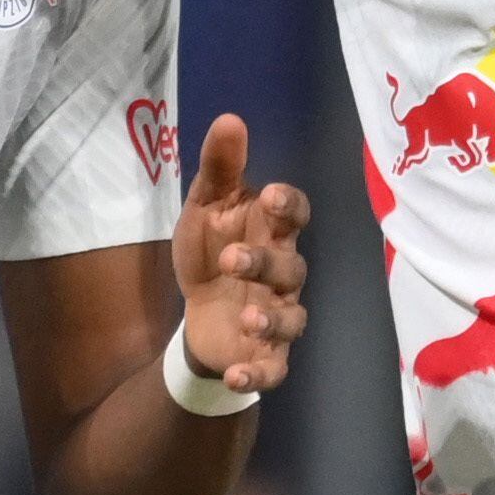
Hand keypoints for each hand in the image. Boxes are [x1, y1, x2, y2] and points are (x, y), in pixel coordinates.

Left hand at [169, 115, 308, 396]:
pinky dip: (258, 375)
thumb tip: (230, 118)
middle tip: (229, 258)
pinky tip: (236, 374)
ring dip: (270, 320)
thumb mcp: (205, 207)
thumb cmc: (210, 250)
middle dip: (264, 262)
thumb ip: (219, 168)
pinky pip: (274, 369)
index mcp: (271, 232)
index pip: (295, 215)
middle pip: (291, 267)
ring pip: (292, 319)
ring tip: (245, 317)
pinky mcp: (266, 356)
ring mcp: (278, 316)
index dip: (289, 206)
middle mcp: (283, 274)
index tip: (269, 196)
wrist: (199, 314)